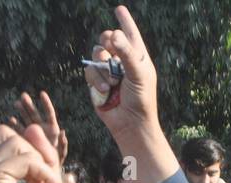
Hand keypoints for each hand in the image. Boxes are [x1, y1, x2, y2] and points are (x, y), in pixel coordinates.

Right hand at [9, 91, 68, 163]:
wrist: (45, 170)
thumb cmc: (56, 163)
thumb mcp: (61, 153)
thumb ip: (63, 144)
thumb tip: (63, 132)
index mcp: (52, 130)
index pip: (49, 114)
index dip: (46, 104)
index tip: (42, 94)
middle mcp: (41, 129)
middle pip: (35, 114)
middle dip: (30, 105)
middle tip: (23, 96)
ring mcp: (32, 133)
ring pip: (26, 119)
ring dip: (21, 111)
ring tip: (17, 103)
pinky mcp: (24, 138)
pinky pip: (19, 129)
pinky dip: (15, 124)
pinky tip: (11, 120)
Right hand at [86, 6, 159, 144]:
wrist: (130, 123)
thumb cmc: (141, 99)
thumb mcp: (138, 73)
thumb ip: (127, 53)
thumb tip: (114, 34)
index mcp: (138, 57)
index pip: (130, 34)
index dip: (125, 21)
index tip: (119, 9)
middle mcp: (122, 61)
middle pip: (108, 38)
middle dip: (108, 41)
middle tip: (111, 47)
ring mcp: (108, 70)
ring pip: (96, 53)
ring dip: (103, 66)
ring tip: (113, 82)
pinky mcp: (96, 81)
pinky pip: (89, 69)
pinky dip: (96, 79)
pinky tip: (106, 90)